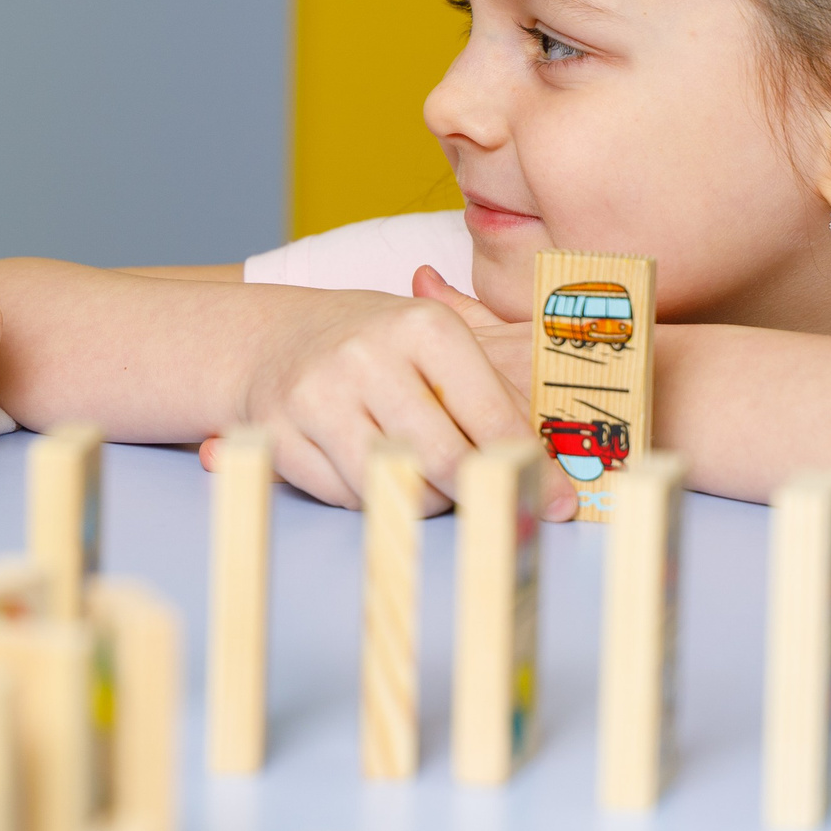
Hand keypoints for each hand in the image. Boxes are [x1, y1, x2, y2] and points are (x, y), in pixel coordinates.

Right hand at [197, 266, 575, 519]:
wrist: (272, 339)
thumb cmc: (377, 347)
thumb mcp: (437, 342)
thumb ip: (498, 392)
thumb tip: (558, 466)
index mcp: (422, 327)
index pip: (491, 416)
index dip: (531, 466)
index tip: (558, 501)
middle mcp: (366, 356)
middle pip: (446, 461)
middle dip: (479, 491)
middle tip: (499, 503)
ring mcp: (317, 397)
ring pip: (397, 488)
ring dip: (424, 499)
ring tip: (430, 478)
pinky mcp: (279, 436)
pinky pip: (347, 497)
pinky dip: (372, 497)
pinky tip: (373, 469)